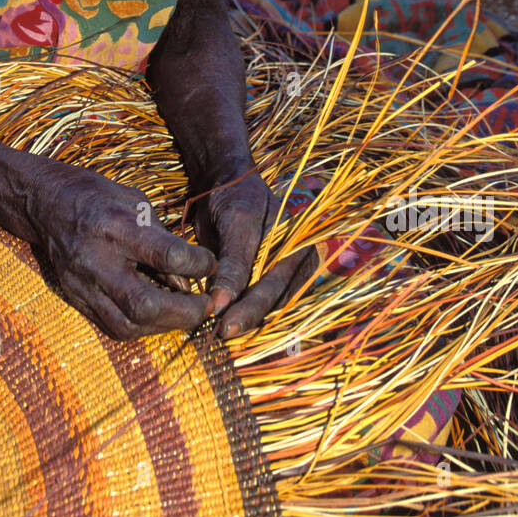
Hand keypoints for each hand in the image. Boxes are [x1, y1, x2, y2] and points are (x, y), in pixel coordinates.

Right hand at [19, 161, 215, 340]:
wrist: (47, 204)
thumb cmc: (99, 197)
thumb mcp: (137, 203)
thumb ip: (165, 241)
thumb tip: (190, 282)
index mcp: (114, 226)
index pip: (166, 255)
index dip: (199, 264)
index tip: (210, 264)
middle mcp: (95, 260)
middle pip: (144, 304)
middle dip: (184, 313)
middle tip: (206, 306)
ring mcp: (82, 285)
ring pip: (128, 325)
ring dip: (165, 326)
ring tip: (186, 314)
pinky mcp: (75, 300)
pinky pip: (113, 327)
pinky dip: (143, 327)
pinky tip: (160, 316)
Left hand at [191, 169, 318, 339]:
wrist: (229, 183)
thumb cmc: (233, 197)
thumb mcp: (235, 223)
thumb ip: (233, 263)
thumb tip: (222, 303)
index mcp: (298, 243)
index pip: (275, 283)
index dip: (249, 306)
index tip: (224, 323)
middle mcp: (298, 261)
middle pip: (275, 300)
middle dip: (247, 318)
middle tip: (220, 333)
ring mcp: (287, 272)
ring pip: (270, 306)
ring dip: (246, 321)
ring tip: (219, 333)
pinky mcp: (273, 279)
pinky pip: (264, 303)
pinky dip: (245, 314)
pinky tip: (226, 323)